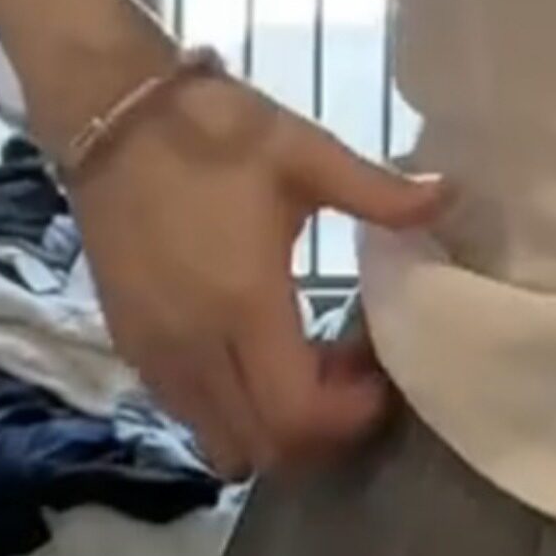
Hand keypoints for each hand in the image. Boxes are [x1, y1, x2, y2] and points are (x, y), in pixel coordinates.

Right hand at [71, 71, 449, 477]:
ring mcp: (154, 351)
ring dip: (272, 424)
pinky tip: (253, 352)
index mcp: (244, 306)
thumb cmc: (211, 129)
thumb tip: (448, 196)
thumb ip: (379, 190)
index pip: (298, 417)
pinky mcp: (129, 343)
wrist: (107, 108)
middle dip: (318, 430)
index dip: (347, 416)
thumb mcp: (305, 153)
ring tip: (303, 365)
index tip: (376, 374)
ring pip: (221, 439)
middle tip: (348, 375)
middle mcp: (194, 346)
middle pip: (264, 448)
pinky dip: (231, 407)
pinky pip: (188, 412)